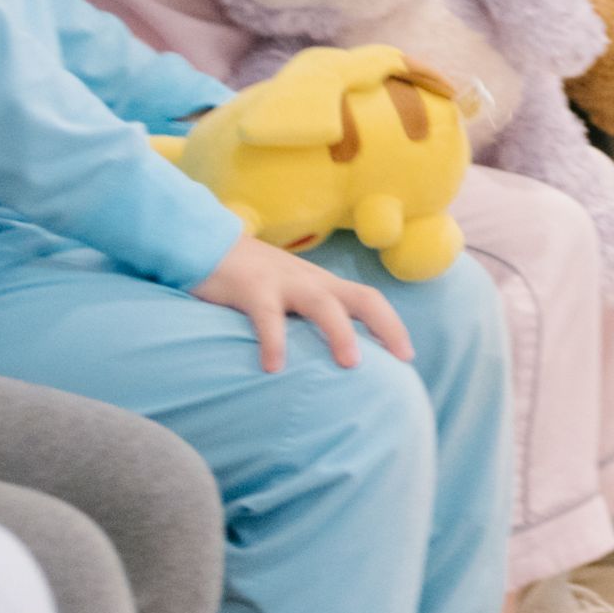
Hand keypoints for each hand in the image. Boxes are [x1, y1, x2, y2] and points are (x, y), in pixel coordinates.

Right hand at [190, 236, 412, 373]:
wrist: (206, 244)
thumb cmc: (252, 280)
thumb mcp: (288, 294)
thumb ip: (308, 316)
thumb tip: (332, 354)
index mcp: (322, 285)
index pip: (369, 300)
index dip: (391, 325)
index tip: (407, 355)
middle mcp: (311, 282)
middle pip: (361, 298)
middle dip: (385, 325)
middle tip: (401, 358)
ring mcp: (283, 282)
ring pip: (322, 304)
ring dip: (340, 332)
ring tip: (351, 364)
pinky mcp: (251, 288)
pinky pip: (266, 317)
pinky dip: (273, 341)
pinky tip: (273, 368)